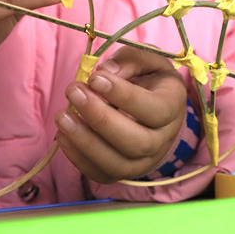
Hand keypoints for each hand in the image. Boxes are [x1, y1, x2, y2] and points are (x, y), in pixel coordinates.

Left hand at [54, 46, 186, 183]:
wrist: (154, 106)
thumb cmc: (148, 78)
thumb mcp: (147, 59)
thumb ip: (129, 60)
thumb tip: (104, 72)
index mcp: (172, 107)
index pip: (154, 109)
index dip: (124, 95)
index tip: (95, 78)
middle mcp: (163, 140)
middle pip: (137, 142)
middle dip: (100, 118)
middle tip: (74, 92)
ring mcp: (143, 161)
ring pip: (117, 164)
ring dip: (85, 141)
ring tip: (62, 116)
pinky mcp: (122, 172)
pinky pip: (100, 174)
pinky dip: (78, 158)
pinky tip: (62, 135)